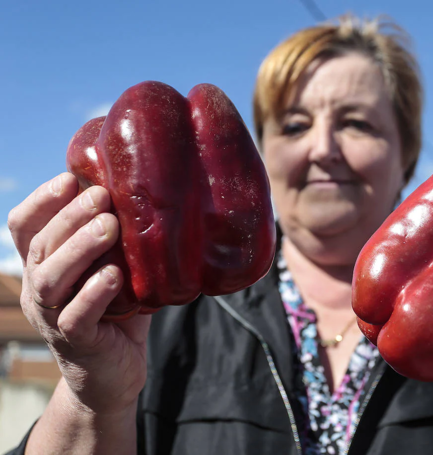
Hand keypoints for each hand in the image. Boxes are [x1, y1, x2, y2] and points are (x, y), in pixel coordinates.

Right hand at [8, 172, 150, 413]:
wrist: (115, 372)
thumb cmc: (118, 310)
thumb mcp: (116, 267)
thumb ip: (121, 239)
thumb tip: (153, 193)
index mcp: (45, 264)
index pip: (25, 226)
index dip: (42, 201)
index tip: (70, 178)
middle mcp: (40, 288)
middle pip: (41, 245)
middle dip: (69, 216)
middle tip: (102, 196)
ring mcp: (53, 316)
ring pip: (52, 278)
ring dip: (79, 248)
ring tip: (109, 227)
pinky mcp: (76, 341)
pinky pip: (76, 315)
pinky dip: (94, 292)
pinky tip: (115, 275)